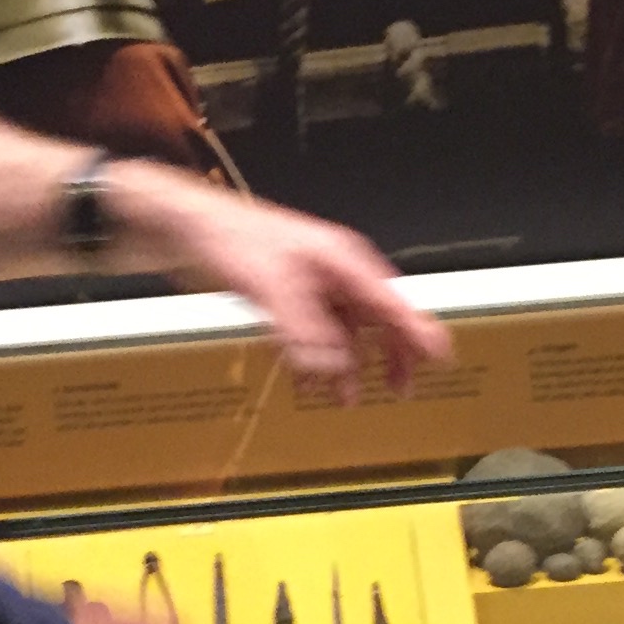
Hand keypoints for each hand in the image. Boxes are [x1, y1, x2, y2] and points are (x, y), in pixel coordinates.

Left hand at [122, 170, 451, 403]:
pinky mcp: (286, 297)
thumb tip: (330, 368)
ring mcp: (310, 284)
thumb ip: (302, 329)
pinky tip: (308, 382)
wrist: (182, 225)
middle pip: (378, 317)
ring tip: (349, 397)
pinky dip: (315, 361)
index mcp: (342, 261)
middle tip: (401, 387)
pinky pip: (314, 335)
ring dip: (347, 365)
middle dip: (391, 354)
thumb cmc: (227, 235)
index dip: (419, 331)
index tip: (441, 355)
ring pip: (345, 330)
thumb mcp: (269, 285)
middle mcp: (332, 272)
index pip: (392, 302)